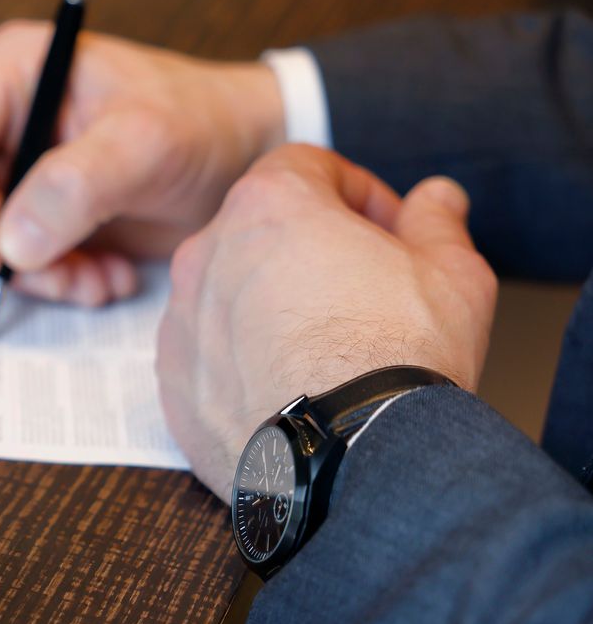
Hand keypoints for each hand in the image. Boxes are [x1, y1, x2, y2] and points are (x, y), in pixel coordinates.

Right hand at [0, 22, 283, 304]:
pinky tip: (109, 279)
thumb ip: (76, 186)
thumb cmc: (205, 123)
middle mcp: (9, 119)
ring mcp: (24, 169)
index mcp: (16, 72)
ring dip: (41, 277)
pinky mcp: (45, 214)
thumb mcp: (146, 144)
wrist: (250, 157)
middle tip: (58, 280)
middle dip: (5, 252)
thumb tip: (11, 245)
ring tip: (98, 282)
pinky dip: (62, 283)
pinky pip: (24, 263)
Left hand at [156, 145, 497, 498]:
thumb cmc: (396, 360)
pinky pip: (207, 355)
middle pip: (258, 230)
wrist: (350, 457)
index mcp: (267, 205)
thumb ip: (436, 224)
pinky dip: (239, 362)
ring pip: (227, 294)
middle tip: (362, 291)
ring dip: (269, 307)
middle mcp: (207, 254)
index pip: (306, 166)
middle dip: (309, 249)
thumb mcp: (452, 273)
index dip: (356, 192)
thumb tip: (436, 200)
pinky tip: (287, 389)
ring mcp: (181, 321)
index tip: (388, 231)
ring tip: (325, 350)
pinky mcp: (172, 383)